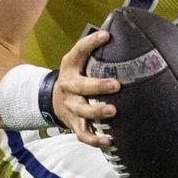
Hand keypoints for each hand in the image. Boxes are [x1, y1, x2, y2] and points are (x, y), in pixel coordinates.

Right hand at [53, 29, 119, 147]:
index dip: (91, 43)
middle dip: (97, 86)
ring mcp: (70, 106)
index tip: (106, 36)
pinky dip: (95, 140)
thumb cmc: (76, 77)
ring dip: (96, 112)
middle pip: (80, 86)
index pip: (78, 51)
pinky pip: (83, 134)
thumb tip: (124, 37)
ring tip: (112, 111)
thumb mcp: (78, 62)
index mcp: (70, 67)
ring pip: (81, 111)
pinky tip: (109, 141)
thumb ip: (95, 53)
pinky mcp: (74, 123)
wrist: (52, 100)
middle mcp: (68, 86)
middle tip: (115, 85)